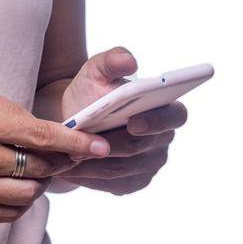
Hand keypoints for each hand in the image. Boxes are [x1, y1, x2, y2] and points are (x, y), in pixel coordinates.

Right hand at [0, 84, 111, 221]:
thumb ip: (12, 110)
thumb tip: (47, 130)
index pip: (43, 138)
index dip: (76, 144)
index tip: (101, 147)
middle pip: (41, 168)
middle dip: (60, 162)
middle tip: (64, 155)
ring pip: (29, 194)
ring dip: (42, 183)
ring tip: (38, 170)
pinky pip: (10, 212)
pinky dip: (23, 200)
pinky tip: (19, 184)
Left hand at [55, 47, 186, 195]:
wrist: (78, 118)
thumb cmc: (91, 91)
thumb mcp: (96, 70)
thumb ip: (112, 59)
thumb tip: (129, 62)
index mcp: (165, 106)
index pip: (175, 116)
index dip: (157, 121)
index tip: (132, 122)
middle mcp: (163, 138)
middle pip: (140, 148)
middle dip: (110, 146)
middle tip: (81, 146)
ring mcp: (151, 163)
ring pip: (123, 169)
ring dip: (94, 164)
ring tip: (67, 158)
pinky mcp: (134, 182)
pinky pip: (114, 183)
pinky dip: (91, 178)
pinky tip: (70, 170)